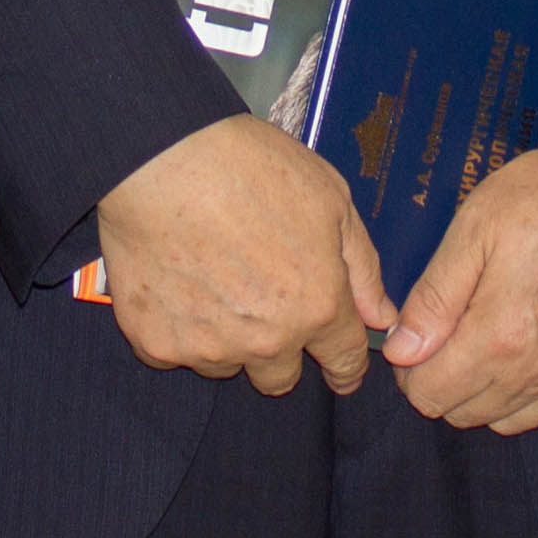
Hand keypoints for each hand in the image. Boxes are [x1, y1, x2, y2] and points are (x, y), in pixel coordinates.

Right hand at [94, 114, 393, 394]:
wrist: (162, 158)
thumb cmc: (251, 167)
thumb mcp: (332, 200)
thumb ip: (362, 267)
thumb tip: (381, 316)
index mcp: (316, 307)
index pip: (344, 363)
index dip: (346, 370)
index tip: (341, 372)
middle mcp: (266, 340)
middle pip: (280, 379)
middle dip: (279, 350)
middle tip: (260, 303)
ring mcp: (208, 347)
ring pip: (226, 364)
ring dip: (227, 338)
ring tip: (211, 277)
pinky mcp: (156, 343)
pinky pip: (175, 352)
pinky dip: (178, 328)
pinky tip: (175, 281)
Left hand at [383, 149, 537, 435]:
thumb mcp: (477, 227)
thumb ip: (436, 297)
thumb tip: (401, 350)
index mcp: (497, 337)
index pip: (429, 394)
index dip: (412, 369)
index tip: (420, 340)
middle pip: (467, 414)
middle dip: (448, 381)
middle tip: (457, 333)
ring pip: (514, 422)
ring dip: (493, 395)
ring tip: (500, 343)